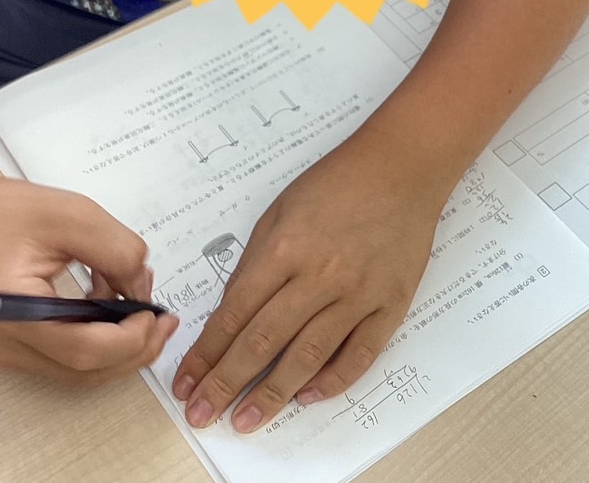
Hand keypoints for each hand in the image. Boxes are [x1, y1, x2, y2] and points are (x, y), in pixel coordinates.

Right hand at [0, 171, 178, 385]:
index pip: (82, 350)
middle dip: (133, 350)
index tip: (155, 312)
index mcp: (11, 314)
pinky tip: (110, 303)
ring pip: (77, 369)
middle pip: (83, 370)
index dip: (129, 338)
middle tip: (165, 321)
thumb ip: (115, 249)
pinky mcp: (12, 342)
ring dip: (118, 346)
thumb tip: (141, 287)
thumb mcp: (70, 214)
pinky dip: (96, 338)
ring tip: (142, 307)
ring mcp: (5, 349)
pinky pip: (64, 354)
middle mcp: (4, 344)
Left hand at [171, 134, 445, 433]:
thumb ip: (256, 263)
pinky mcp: (390, 303)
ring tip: (247, 419)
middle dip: (227, 383)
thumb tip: (233, 315)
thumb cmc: (337, 183)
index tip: (186, 381)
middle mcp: (319, 276)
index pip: (235, 314)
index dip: (207, 353)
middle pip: (264, 342)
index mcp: (284, 249)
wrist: (402, 168)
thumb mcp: (280, 211)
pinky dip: (333, 380)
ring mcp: (358, 293)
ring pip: (308, 355)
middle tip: (203, 413)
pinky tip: (308, 396)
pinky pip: (359, 354)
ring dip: (273, 393)